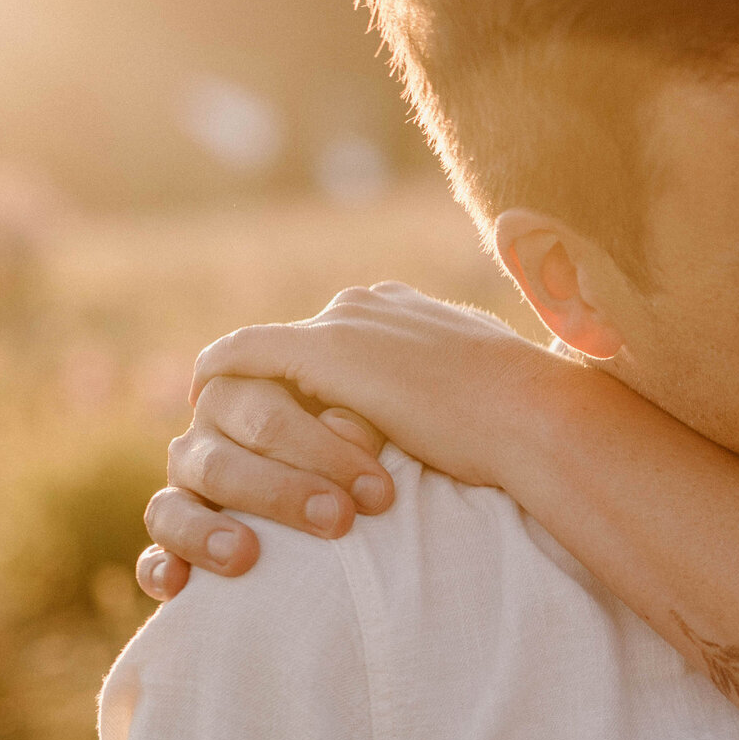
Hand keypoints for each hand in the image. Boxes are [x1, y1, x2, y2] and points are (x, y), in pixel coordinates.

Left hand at [139, 284, 563, 599]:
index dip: (326, 380)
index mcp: (415, 312)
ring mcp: (347, 321)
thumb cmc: (532, 426)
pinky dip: (217, 378)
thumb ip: (461, 396)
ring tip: (231, 431)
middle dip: (284, 386)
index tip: (313, 416)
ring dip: (254, 392)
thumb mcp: (494, 401)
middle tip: (257, 435)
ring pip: (272, 353)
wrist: (537, 421)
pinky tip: (201, 407)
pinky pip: (240, 357)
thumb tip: (469, 424)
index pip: (350, 337)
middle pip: (305, 341)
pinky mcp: (323, 349)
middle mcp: (374, 304)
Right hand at [139, 393, 391, 599]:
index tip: (378, 492)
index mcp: (245, 393)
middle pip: (222, 462)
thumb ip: (357, 421)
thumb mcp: (372, 421)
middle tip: (339, 521)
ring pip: (172, 506)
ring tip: (245, 555)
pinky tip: (176, 587)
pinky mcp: (174, 540)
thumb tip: (343, 428)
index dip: (321, 452)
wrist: (353, 492)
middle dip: (283, 493)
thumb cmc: (364, 450)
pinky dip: (160, 570)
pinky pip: (152, 555)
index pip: (265, 415)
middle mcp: (204, 438)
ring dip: (207, 531)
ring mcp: (182, 489)